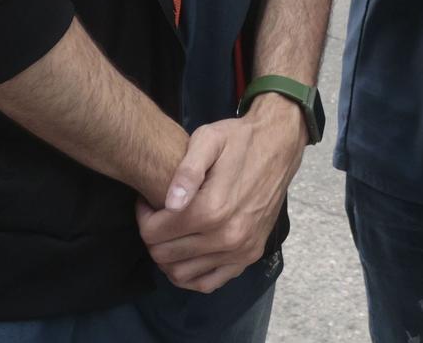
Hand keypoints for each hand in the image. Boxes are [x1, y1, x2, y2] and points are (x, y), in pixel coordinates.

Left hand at [135, 97, 305, 292]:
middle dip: (153, 236)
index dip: (143, 216)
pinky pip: (208, 283)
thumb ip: (186, 170)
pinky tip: (186, 254)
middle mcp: (227, 236)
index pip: (153, 232)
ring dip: (167, 256)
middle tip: (158, 215)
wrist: (279, 145)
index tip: (148, 201)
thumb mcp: (209, 139)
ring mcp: (240, 250)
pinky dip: (190, 275)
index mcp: (212, 209)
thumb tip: (169, 204)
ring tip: (172, 231)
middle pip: (163, 255)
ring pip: (181, 273)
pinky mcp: (249, 256)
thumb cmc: (239, 140)